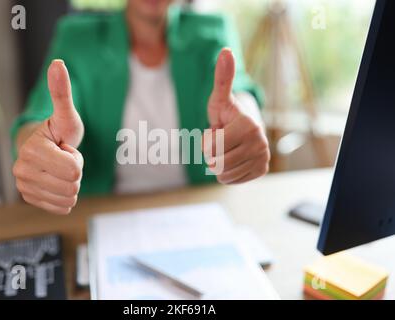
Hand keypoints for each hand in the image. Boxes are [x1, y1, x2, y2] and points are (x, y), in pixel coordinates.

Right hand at [13, 60, 84, 214]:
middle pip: (73, 186)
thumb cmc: (59, 131)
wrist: (45, 148)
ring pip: (69, 198)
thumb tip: (57, 63)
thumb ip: (62, 93)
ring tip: (60, 168)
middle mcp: (22, 171)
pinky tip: (57, 181)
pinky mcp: (30, 199)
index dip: (77, 159)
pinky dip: (66, 197)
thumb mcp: (65, 114)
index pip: (75, 171)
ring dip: (71, 183)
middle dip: (75, 171)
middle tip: (63, 158)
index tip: (65, 148)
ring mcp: (24, 188)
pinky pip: (63, 208)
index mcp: (32, 151)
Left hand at [204, 48, 269, 183]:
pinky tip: (232, 159)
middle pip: (216, 164)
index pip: (211, 149)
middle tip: (220, 141)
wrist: (243, 127)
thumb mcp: (220, 97)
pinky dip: (227, 173)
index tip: (216, 130)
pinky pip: (232, 181)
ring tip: (226, 149)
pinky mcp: (261, 170)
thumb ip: (222, 78)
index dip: (206, 141)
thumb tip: (225, 50)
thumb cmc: (227, 113)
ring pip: (223, 175)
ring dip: (217, 165)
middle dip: (211, 154)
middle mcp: (260, 143)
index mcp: (248, 125)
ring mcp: (262, 158)